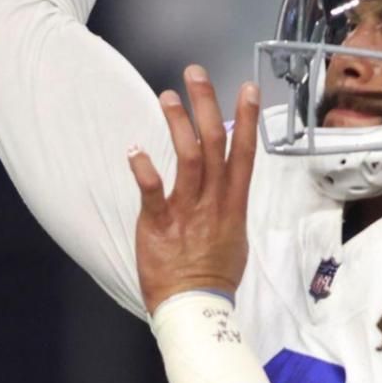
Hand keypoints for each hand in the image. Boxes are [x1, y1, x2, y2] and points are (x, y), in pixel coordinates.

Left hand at [127, 66, 260, 313]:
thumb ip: (230, 205)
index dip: (246, 118)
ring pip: (187, 159)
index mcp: (233, 204)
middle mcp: (213, 202)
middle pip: (214, 144)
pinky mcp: (159, 225)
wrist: (196, 308)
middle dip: (206, 105)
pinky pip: (152, 193)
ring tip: (167, 96)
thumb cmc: (214, 275)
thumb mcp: (235, 236)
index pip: (243, 153)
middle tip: (195, 75)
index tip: (247, 88)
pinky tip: (135, 149)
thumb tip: (229, 186)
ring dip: (177, 124)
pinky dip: (144, 170)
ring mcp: (187, 212)